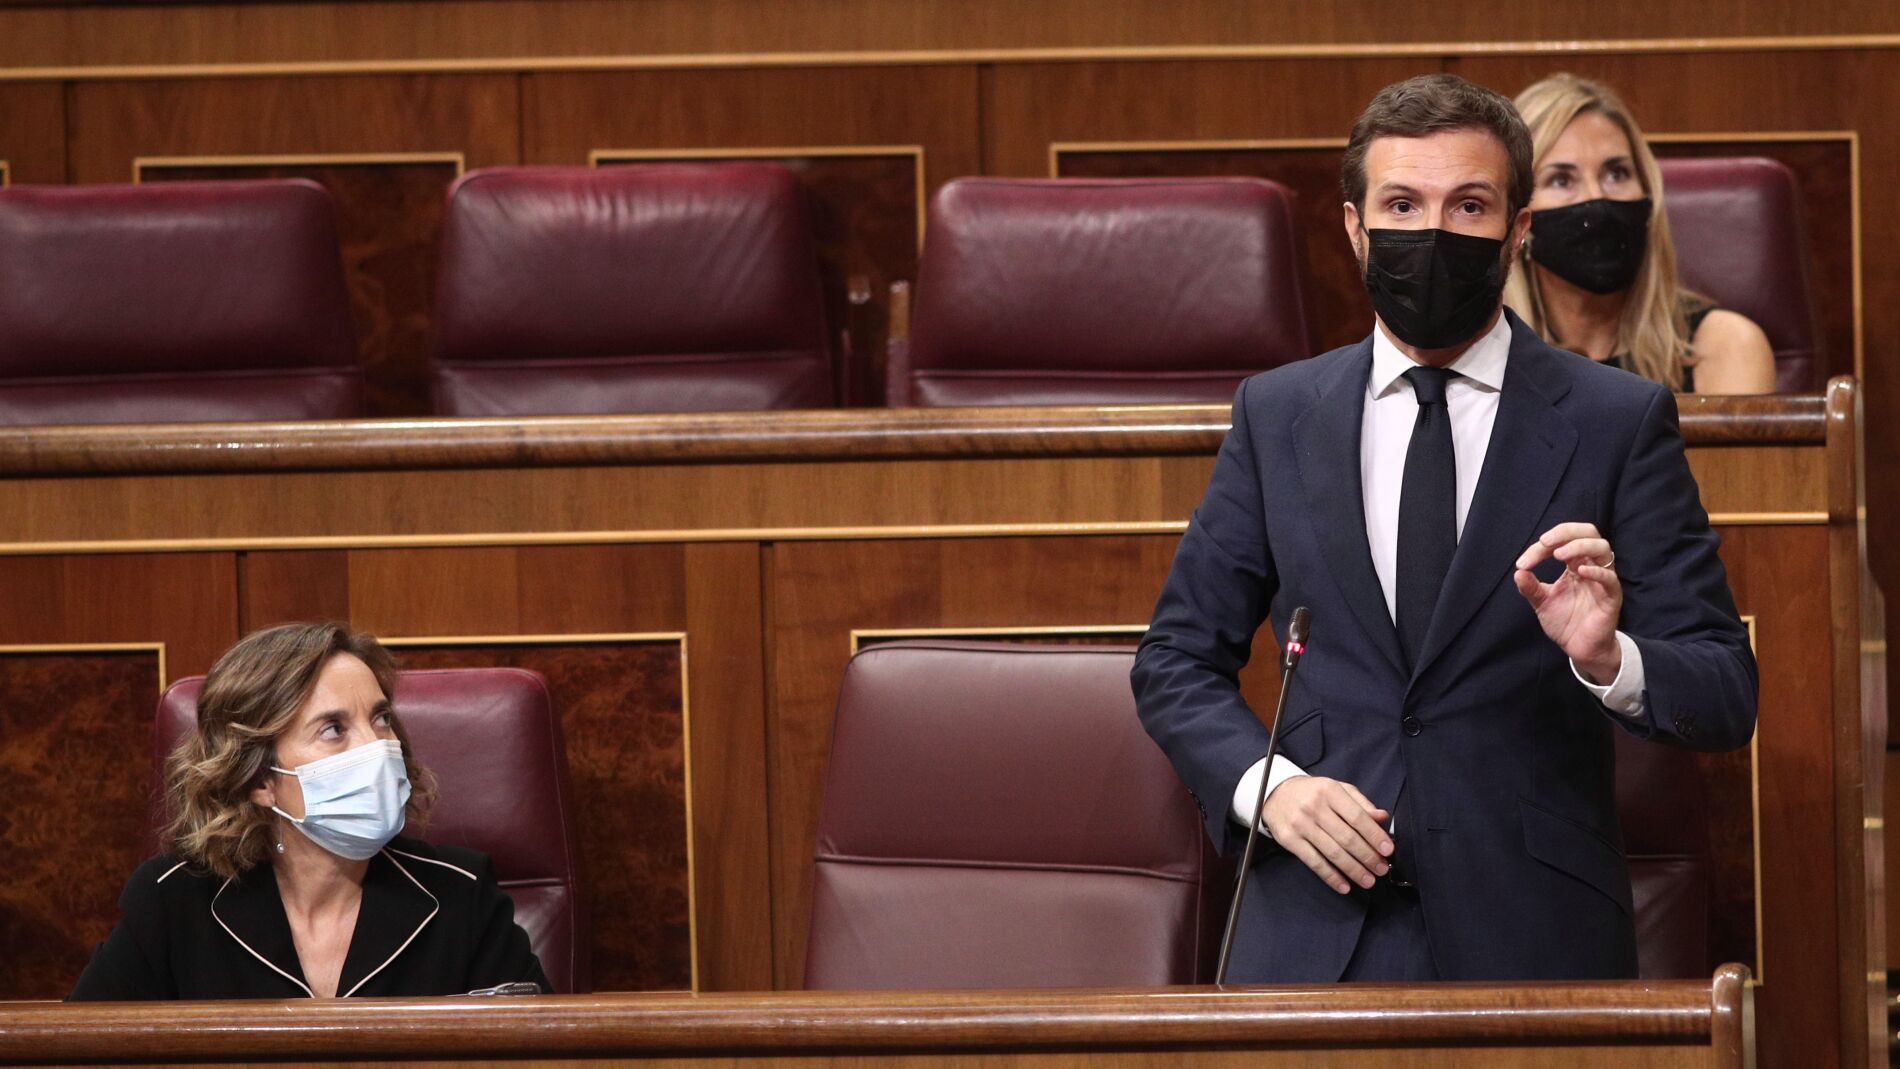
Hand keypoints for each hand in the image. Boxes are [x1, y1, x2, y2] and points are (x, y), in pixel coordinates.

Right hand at [1260, 776, 1392, 893]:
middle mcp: (1314, 807)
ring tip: (1368, 880)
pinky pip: (1314, 862)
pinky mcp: (1289, 840)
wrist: (1275, 794)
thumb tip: (1382, 818)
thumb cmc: (1312, 793)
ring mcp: (1300, 824)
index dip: (1374, 835)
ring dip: (1353, 869)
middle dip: (1367, 856)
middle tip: (1380, 869)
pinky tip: (1344, 885)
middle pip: (1346, 837)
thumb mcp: (1337, 789)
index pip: (1357, 816)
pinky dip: (1330, 876)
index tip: (1387, 850)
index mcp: (1330, 791)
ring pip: (1332, 852)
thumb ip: (1361, 803)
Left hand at [1513, 522, 1621, 682]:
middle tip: (1545, 542)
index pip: (1561, 542)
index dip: (1541, 548)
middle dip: (1567, 532)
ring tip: (1558, 554)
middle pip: (1589, 533)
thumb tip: (1518, 571)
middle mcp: (1590, 566)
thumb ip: (1530, 587)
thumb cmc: (1565, 622)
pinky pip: (1610, 578)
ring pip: (1603, 548)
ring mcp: (1603, 580)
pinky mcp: (1611, 596)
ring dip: (1580, 546)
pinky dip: (1596, 571)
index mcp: (1574, 564)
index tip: (1523, 562)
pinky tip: (1579, 571)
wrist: (1579, 648)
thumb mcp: (1542, 602)